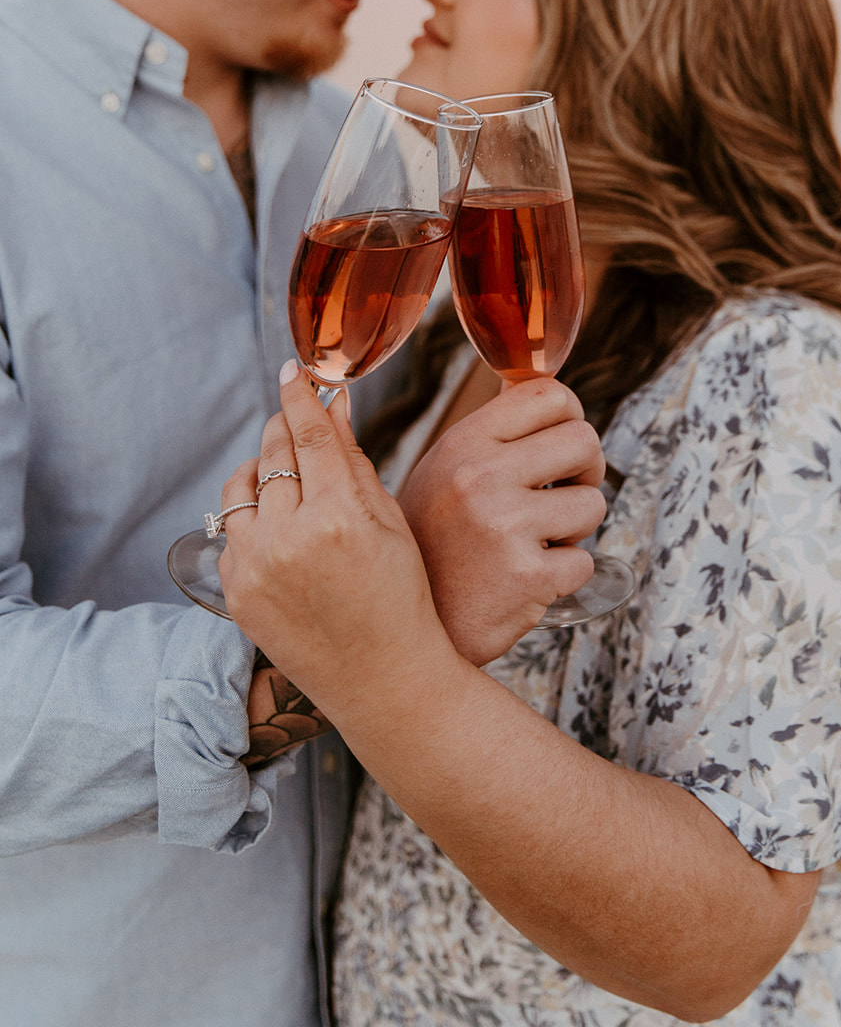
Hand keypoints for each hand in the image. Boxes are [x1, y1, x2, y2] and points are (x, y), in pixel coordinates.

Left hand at [218, 367, 452, 721]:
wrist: (383, 679)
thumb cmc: (400, 596)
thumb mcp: (388, 521)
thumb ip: (353, 459)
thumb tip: (331, 403)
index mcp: (338, 516)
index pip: (308, 433)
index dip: (298, 395)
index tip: (291, 370)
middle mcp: (289, 539)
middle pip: (273, 454)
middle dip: (284, 429)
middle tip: (297, 422)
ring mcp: (256, 569)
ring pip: (241, 488)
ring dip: (260, 471)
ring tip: (286, 477)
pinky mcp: (235, 594)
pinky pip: (230, 533)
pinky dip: (250, 519)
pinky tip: (278, 526)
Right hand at [399, 377, 606, 663]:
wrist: (407, 626)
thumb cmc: (433, 544)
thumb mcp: (444, 471)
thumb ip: (492, 433)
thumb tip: (544, 389)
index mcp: (463, 443)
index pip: (548, 394)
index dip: (571, 416)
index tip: (564, 443)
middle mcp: (481, 476)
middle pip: (584, 441)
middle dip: (586, 471)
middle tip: (564, 493)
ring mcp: (504, 525)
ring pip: (593, 503)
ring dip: (575, 528)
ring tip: (537, 540)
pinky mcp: (527, 576)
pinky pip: (584, 562)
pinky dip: (565, 575)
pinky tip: (529, 578)